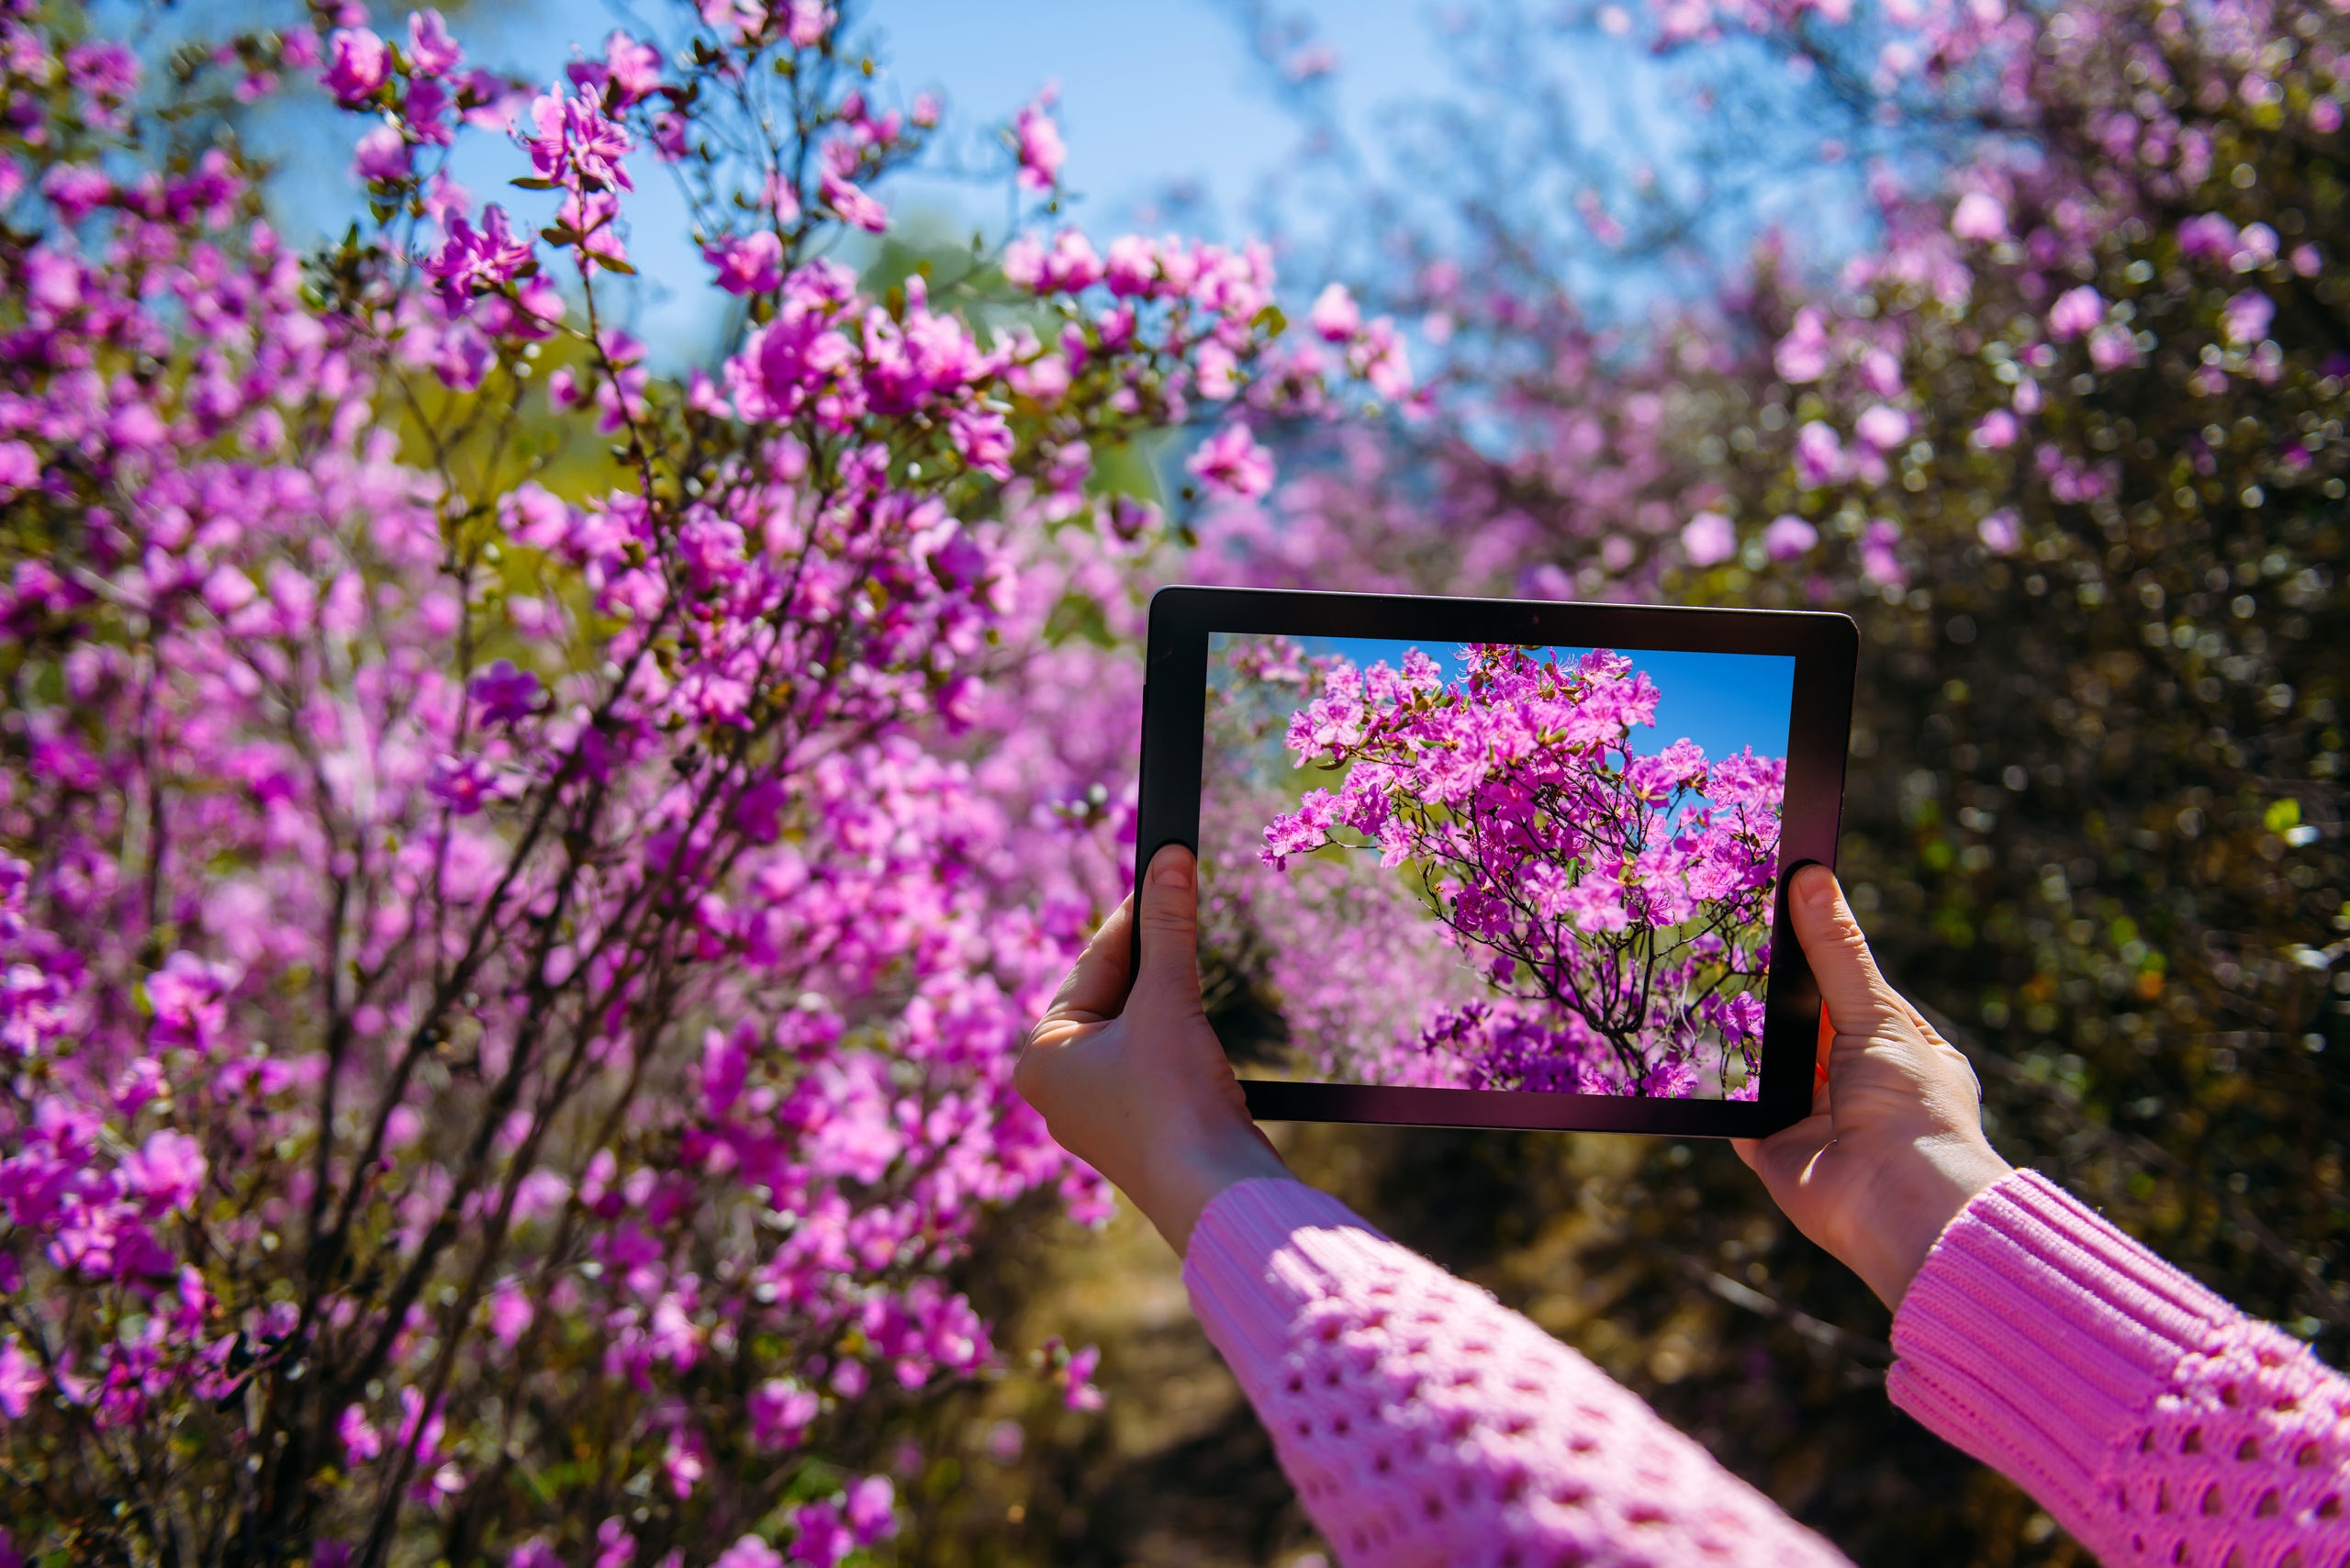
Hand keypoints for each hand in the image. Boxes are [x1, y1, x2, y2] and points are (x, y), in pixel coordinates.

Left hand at [1017, 844, 1290, 1253]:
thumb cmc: (1172, 1103)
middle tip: (1185, 903)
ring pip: (1135, 1028)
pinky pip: (1151, 1063)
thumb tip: (1170, 858)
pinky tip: (1202, 1026)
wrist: (1215, 1194)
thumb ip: (1168, 927)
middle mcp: (1057, 1086)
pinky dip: (1177, 1037)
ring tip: (1197, 967)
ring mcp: (1096, 1112)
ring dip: (1169, 999)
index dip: (1133, 916)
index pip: (1092, 965)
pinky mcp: (1137, 1129)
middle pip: (1112, 995)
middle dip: (1154, 960)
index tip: (1164, 867)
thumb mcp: (1167, 1001)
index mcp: (1040, 1055)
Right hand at [1733, 863, 2013, 1310]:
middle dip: (1771, 995)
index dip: (1817, 954)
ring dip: (1742, 1037)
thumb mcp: (1879, 1017)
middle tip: (1721, 937)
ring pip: (1767, 1063)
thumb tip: (1811, 877)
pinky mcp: (1774, 1148)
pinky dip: (1715, 1086)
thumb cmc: (1912, 1111)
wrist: (1897, 1206)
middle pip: (1804, 1025)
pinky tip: (1684, 1047)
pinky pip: (1735, 1109)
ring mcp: (1814, 1117)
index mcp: (1901, 1052)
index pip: (1852, 991)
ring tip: (1695, 978)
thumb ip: (1837, 954)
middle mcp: (1858, 1084)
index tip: (1777, 907)